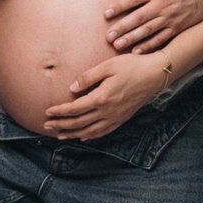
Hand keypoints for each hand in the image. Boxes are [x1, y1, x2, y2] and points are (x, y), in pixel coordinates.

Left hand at [41, 51, 173, 140]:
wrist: (155, 74)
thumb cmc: (132, 66)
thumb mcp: (108, 66)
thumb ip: (88, 77)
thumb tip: (71, 88)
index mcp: (102, 98)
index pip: (75, 109)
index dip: (59, 112)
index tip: (47, 112)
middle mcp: (108, 111)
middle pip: (79, 123)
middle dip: (61, 125)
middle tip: (46, 126)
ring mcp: (116, 117)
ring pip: (89, 131)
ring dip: (73, 134)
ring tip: (60, 135)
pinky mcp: (122, 118)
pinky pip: (103, 132)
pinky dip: (90, 136)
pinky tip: (83, 136)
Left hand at [104, 0, 202, 50]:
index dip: (119, 7)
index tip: (106, 14)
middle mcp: (162, 4)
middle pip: (137, 18)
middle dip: (121, 28)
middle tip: (108, 36)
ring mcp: (171, 17)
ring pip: (147, 31)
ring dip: (131, 39)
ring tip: (117, 45)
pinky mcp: (179, 26)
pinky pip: (161, 38)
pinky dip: (149, 45)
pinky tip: (137, 51)